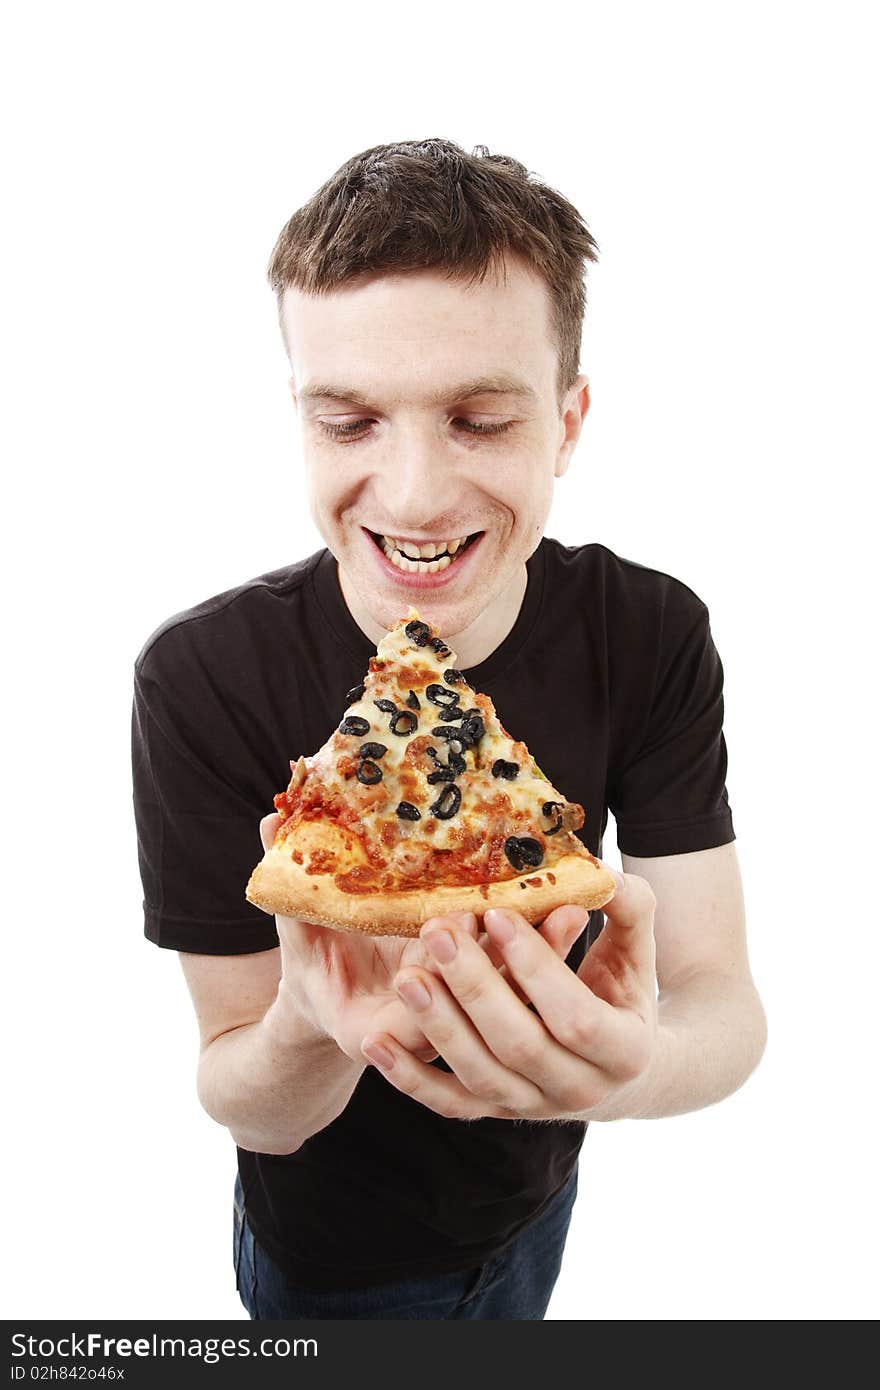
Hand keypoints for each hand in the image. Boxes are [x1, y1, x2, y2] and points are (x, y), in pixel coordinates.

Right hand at [260, 814, 581, 1065]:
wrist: (333, 1016)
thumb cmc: (313, 972)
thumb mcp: (298, 939)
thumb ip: (290, 891)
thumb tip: (271, 822)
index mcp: (370, 1033)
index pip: (426, 1004)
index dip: (459, 966)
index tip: (485, 915)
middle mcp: (421, 1041)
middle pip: (482, 1007)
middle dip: (524, 961)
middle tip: (565, 912)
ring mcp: (456, 1035)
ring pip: (509, 1003)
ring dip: (544, 958)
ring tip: (577, 910)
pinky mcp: (482, 1021)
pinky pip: (518, 993)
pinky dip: (541, 958)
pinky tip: (571, 918)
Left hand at [360, 868, 657, 1121]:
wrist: (619, 1065)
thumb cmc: (623, 987)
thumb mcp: (637, 947)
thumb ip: (628, 906)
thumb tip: (598, 872)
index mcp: (625, 1051)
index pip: (575, 1016)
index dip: (536, 966)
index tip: (496, 914)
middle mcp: (580, 1090)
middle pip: (519, 1045)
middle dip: (475, 987)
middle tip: (438, 932)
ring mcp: (534, 1106)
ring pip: (479, 1075)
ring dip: (438, 1026)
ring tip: (407, 976)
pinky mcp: (495, 1110)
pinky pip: (448, 1103)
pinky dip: (408, 1078)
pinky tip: (375, 1044)